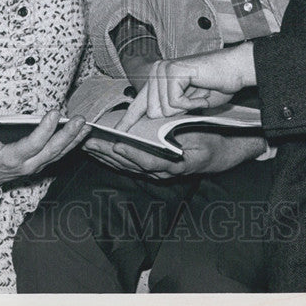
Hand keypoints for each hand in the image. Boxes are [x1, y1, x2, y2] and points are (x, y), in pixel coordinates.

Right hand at [0, 111, 88, 190]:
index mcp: (11, 159)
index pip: (32, 144)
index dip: (44, 129)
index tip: (54, 113)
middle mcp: (27, 165)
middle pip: (52, 150)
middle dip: (68, 135)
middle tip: (79, 120)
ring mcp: (35, 167)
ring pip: (58, 154)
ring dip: (74, 140)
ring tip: (86, 126)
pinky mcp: (39, 165)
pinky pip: (57, 155)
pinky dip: (70, 145)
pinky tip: (80, 134)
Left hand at [83, 132, 265, 177]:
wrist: (217, 153)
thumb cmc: (209, 141)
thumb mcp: (199, 136)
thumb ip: (181, 136)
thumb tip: (165, 132)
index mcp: (174, 164)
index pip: (150, 161)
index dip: (133, 154)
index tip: (118, 145)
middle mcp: (162, 172)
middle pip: (131, 164)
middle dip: (108, 154)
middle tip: (90, 143)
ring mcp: (156, 172)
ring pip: (126, 166)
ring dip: (105, 156)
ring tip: (87, 146)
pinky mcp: (150, 168)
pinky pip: (128, 164)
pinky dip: (112, 158)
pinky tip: (99, 151)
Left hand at [117, 44, 256, 129]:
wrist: (236, 68)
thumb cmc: (215, 85)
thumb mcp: (187, 102)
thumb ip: (168, 109)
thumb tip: (151, 122)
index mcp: (156, 78)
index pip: (139, 103)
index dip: (128, 120)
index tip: (117, 133)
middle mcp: (156, 71)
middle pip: (153, 113)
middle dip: (177, 113)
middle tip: (195, 98)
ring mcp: (162, 69)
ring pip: (164, 110)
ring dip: (187, 107)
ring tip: (199, 93)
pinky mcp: (172, 71)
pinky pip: (176, 103)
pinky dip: (193, 102)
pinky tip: (201, 90)